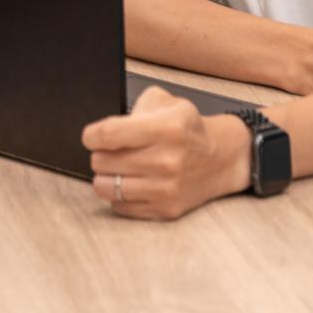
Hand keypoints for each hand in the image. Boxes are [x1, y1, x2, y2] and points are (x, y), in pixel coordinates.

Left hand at [82, 87, 250, 219]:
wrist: (221, 158)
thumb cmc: (187, 128)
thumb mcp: (166, 103)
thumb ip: (133, 108)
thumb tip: (103, 131)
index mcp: (167, 129)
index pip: (107, 135)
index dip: (91, 136)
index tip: (92, 137)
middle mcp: (167, 161)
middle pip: (101, 161)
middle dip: (101, 154)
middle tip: (114, 151)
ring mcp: (166, 188)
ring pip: (104, 187)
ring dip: (106, 176)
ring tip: (118, 168)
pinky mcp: (166, 209)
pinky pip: (119, 205)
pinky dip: (119, 195)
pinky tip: (132, 183)